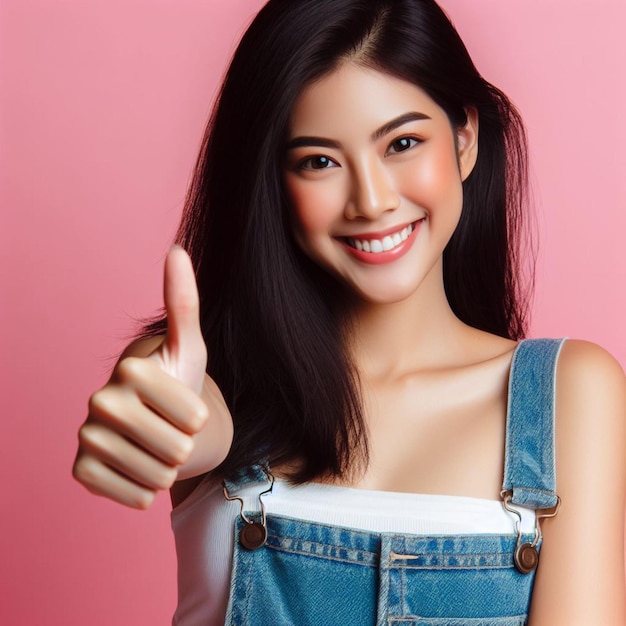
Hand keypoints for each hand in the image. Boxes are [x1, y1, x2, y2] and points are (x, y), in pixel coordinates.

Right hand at [73, 246, 211, 508]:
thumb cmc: (179, 384)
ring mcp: (87, 437)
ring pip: (157, 476)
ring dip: (167, 468)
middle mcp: (100, 400)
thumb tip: (176, 250)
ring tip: (156, 446)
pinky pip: (132, 495)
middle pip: (176, 449)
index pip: (194, 418)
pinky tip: (137, 467)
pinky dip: (144, 489)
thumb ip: (184, 302)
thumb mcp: (191, 347)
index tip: (185, 406)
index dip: (200, 417)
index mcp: (131, 370)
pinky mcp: (80, 471)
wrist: (155, 424)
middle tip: (170, 428)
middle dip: (184, 445)